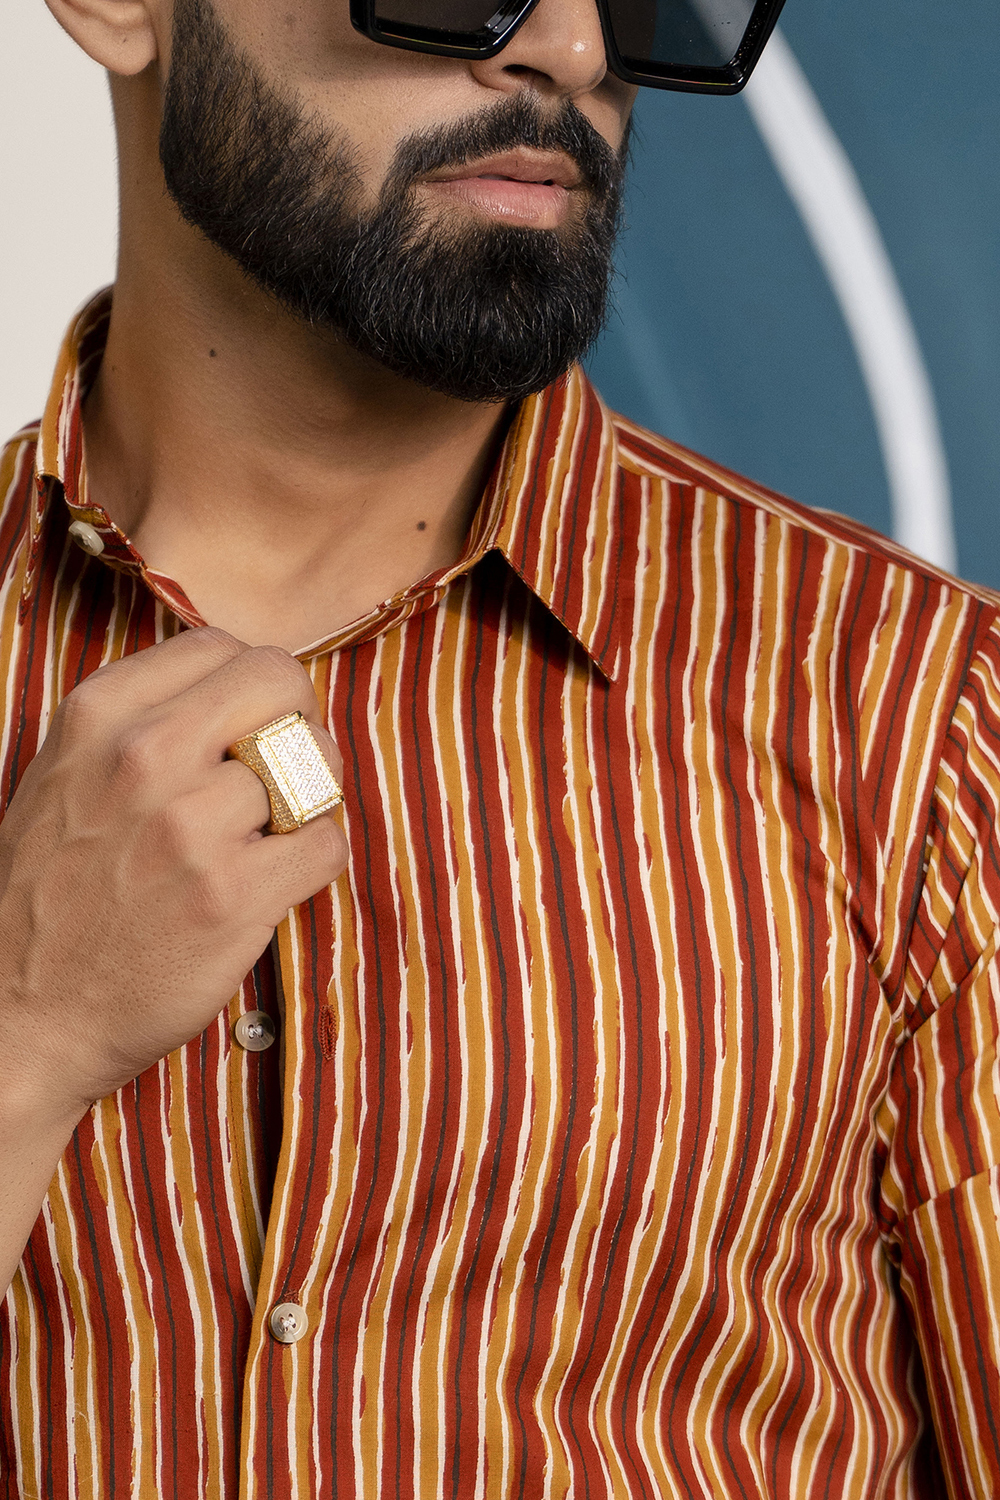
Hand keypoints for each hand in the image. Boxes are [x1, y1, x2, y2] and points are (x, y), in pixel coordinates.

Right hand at [0, 627, 346, 1124]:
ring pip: (314, 766)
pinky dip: (315, 860)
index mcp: (101, 714)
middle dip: (298, 720)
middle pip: (281, 682)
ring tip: (268, 837)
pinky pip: (327, 843)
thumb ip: (146, 721)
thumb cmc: (51, 895)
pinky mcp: (234, 897)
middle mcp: (145, 756)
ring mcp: (192, 827)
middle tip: (286, 768)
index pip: (222, 645)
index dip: (253, 686)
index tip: (253, 725)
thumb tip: (243, 691)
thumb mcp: (69, 773)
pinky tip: (274, 880)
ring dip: (307, 802)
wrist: (20, 1014)